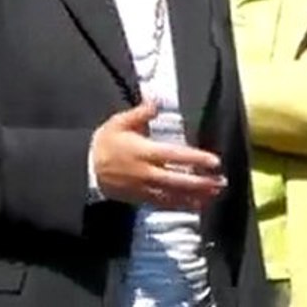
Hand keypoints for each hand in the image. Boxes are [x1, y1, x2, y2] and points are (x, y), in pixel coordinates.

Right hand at [91, 101, 226, 208]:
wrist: (84, 168)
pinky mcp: (140, 198)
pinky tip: (195, 205)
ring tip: (214, 195)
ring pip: (173, 195)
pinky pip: (163, 204)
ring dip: (195, 196)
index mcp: (144, 151)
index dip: (196, 159)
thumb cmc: (105, 142)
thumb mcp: (119, 122)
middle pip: (179, 180)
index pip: (175, 156)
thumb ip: (140, 113)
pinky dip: (181, 205)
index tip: (215, 162)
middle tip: (222, 183)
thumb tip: (155, 101)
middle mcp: (146, 172)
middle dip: (201, 183)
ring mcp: (143, 188)